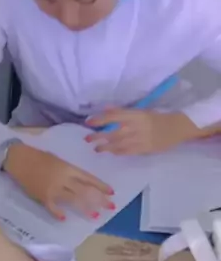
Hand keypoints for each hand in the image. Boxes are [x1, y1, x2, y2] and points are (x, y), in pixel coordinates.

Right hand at [4, 144, 114, 220]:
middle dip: (99, 200)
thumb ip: (70, 171)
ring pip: (73, 200)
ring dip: (85, 208)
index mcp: (68, 168)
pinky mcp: (42, 197)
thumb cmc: (39, 157)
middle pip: (85, 191)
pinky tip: (64, 218)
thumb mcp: (58, 160)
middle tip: (110, 207)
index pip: (89, 178)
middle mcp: (63, 179)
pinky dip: (58, 213)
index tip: (111, 193)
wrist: (19, 159)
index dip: (101, 186)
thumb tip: (83, 183)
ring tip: (95, 216)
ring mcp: (53, 189)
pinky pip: (52, 207)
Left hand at [85, 110, 199, 154]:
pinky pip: (125, 152)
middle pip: (110, 132)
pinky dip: (116, 152)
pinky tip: (110, 152)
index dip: (98, 119)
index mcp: (133, 115)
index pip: (111, 116)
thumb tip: (106, 109)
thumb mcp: (139, 111)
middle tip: (87, 139)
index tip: (88, 122)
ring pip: (116, 144)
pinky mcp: (141, 149)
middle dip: (97, 136)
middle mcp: (133, 127)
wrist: (174, 128)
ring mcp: (137, 139)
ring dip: (104, 147)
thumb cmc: (155, 118)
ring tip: (96, 148)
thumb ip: (122, 111)